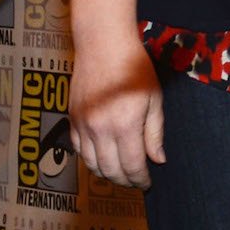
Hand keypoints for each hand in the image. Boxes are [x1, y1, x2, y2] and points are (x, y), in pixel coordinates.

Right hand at [68, 33, 164, 188]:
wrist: (103, 46)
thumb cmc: (134, 68)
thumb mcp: (154, 98)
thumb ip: (154, 132)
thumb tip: (157, 159)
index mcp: (124, 125)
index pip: (131, 165)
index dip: (140, 179)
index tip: (147, 184)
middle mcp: (100, 130)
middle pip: (110, 170)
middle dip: (124, 180)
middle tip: (135, 182)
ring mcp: (83, 125)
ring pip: (91, 164)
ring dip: (106, 174)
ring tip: (120, 175)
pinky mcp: (72, 119)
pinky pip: (78, 150)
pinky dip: (90, 160)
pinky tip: (102, 159)